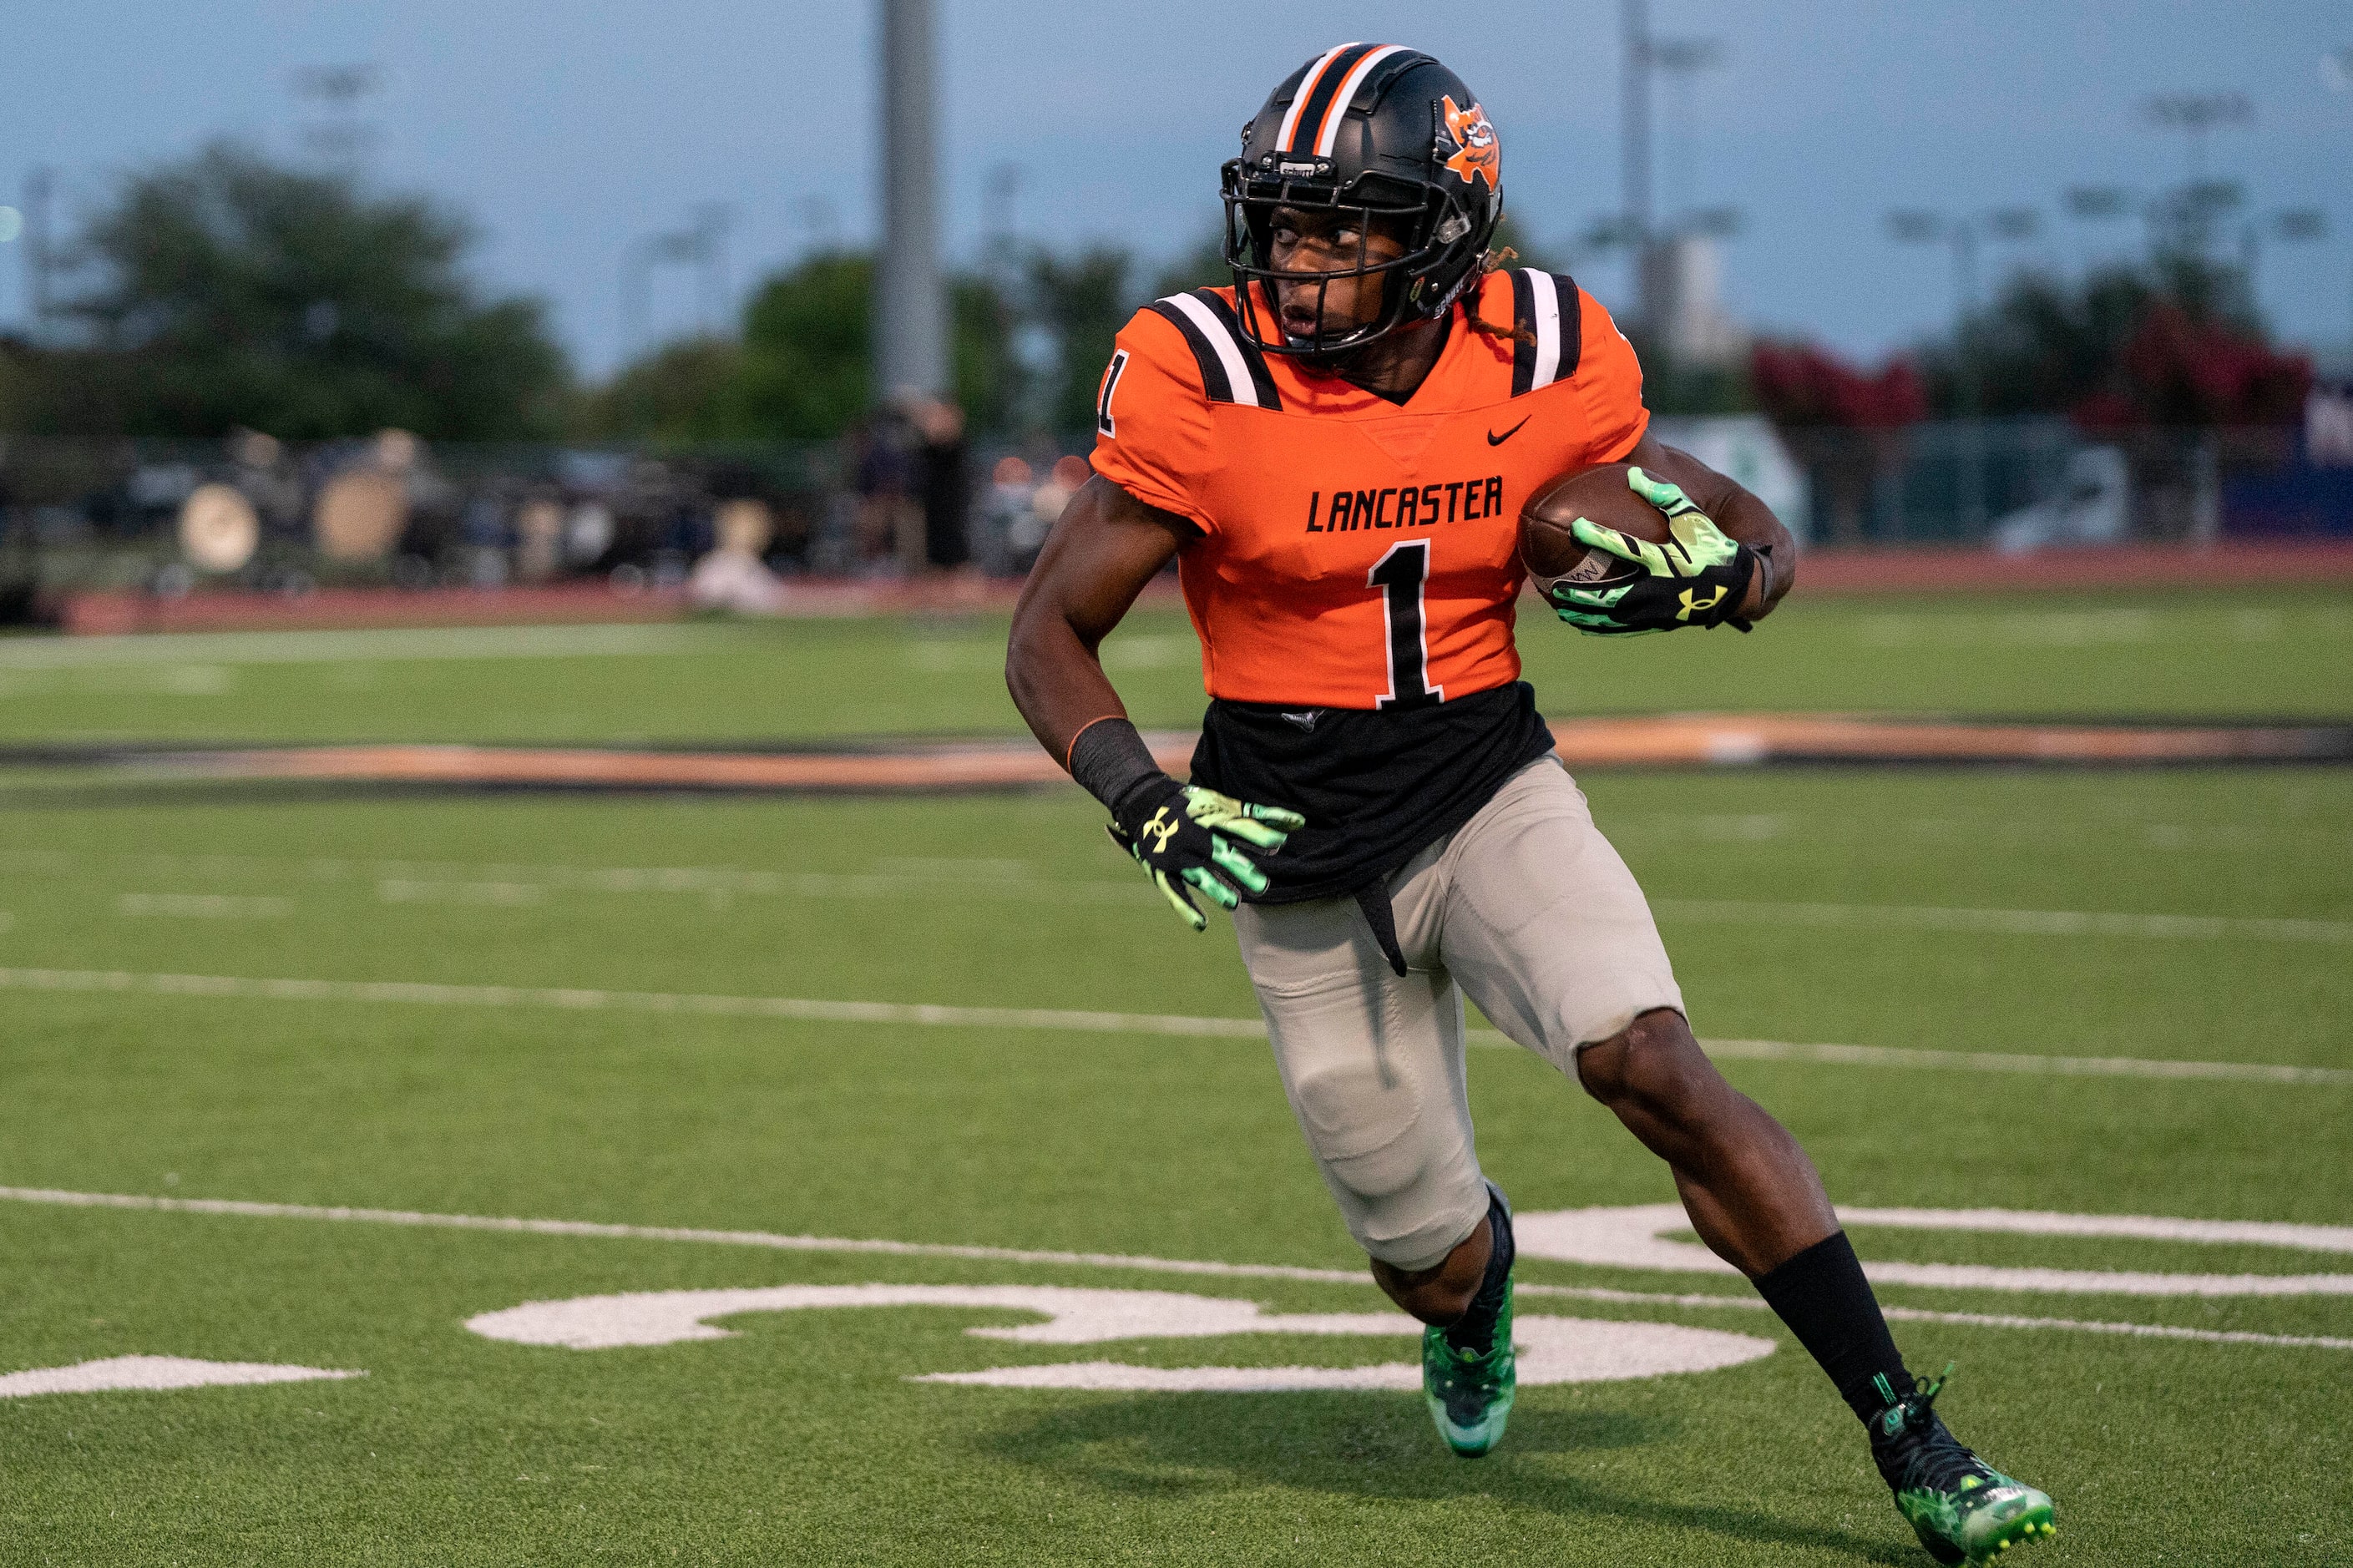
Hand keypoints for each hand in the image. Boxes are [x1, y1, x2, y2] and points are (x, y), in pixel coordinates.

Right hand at [1105, 778, 1305, 930]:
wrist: (1143, 803)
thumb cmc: (1195, 806)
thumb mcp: (1224, 805)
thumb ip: (1260, 816)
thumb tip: (1300, 822)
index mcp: (1210, 818)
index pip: (1237, 826)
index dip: (1256, 836)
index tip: (1278, 845)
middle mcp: (1194, 836)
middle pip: (1220, 853)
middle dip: (1240, 868)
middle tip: (1263, 886)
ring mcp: (1177, 855)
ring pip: (1198, 875)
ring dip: (1216, 889)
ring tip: (1234, 904)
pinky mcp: (1162, 870)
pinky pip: (1174, 891)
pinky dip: (1186, 908)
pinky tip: (1202, 925)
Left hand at [1547, 467, 1758, 635]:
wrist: (1738, 585)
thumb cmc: (1712, 546)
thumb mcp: (1693, 517)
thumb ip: (1665, 496)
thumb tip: (1634, 475)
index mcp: (1662, 558)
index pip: (1625, 545)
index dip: (1599, 536)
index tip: (1575, 526)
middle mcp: (1656, 586)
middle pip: (1610, 592)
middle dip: (1582, 591)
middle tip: (1555, 586)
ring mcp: (1656, 608)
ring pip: (1614, 615)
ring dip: (1587, 613)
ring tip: (1562, 609)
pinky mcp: (1659, 621)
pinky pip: (1626, 627)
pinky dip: (1603, 627)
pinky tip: (1584, 625)